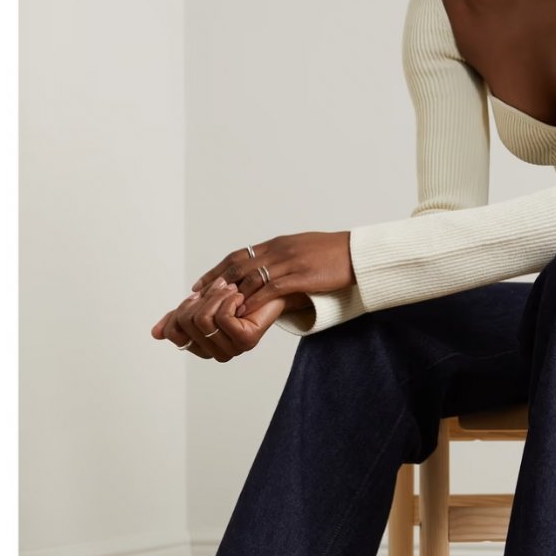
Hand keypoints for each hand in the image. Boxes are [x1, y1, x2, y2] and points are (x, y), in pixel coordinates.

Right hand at [150, 280, 292, 360]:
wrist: (269, 289)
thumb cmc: (236, 296)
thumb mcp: (201, 304)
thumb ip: (178, 318)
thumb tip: (156, 334)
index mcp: (204, 347)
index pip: (175, 333)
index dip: (180, 312)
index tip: (195, 299)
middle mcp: (217, 353)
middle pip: (188, 323)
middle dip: (199, 300)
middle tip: (217, 289)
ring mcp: (233, 349)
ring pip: (204, 320)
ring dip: (215, 297)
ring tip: (229, 290)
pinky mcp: (246, 341)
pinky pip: (222, 318)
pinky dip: (228, 300)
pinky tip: (239, 296)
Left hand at [191, 231, 354, 316]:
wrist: (357, 253)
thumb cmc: (333, 255)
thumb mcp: (301, 252)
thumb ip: (282, 260)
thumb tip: (268, 271)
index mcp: (276, 245)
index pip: (237, 256)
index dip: (216, 271)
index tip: (199, 285)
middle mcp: (278, 251)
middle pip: (237, 266)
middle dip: (215, 284)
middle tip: (198, 300)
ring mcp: (289, 262)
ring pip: (251, 277)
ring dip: (232, 294)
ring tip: (216, 310)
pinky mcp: (301, 276)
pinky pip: (272, 288)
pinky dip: (255, 299)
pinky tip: (244, 310)